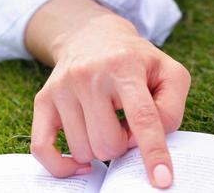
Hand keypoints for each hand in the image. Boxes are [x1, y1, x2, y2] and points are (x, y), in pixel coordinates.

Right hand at [26, 0, 190, 188]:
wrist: (94, 35)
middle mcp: (89, 74)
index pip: (142, 115)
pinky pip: (43, 150)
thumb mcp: (168, 72)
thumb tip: (144, 143)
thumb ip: (170, 108)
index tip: (162, 180)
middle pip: (109, 143)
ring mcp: (62, 87)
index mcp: (125, 64)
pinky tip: (81, 159)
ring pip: (83, 151)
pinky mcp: (43, 99)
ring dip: (99, 148)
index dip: (153, 151)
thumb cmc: (136, 61)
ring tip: (107, 121)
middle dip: (122, 144)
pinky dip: (63, 165)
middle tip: (126, 122)